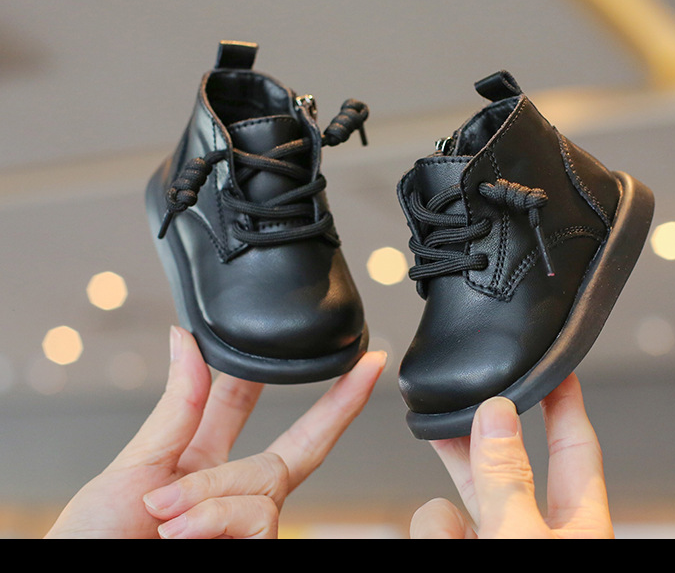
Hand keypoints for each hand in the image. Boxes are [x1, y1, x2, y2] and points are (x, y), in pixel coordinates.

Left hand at [45, 326, 385, 538]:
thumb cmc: (93, 546)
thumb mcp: (133, 471)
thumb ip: (178, 408)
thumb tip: (186, 341)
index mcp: (194, 466)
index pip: (241, 408)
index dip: (268, 377)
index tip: (295, 346)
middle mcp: (227, 497)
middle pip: (296, 447)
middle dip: (336, 407)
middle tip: (367, 368)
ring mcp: (243, 528)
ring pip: (264, 480)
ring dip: (213, 490)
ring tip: (164, 513)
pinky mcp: (257, 546)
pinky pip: (259, 514)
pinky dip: (218, 514)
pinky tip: (183, 528)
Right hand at [410, 374, 613, 538]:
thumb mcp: (521, 538)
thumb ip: (506, 479)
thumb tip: (496, 415)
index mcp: (579, 527)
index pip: (576, 448)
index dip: (565, 402)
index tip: (555, 366)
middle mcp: (537, 534)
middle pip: (506, 465)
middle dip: (478, 435)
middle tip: (465, 400)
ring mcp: (497, 544)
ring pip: (456, 500)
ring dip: (443, 518)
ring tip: (449, 537)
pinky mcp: (461, 552)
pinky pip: (434, 527)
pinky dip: (432, 536)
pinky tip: (440, 545)